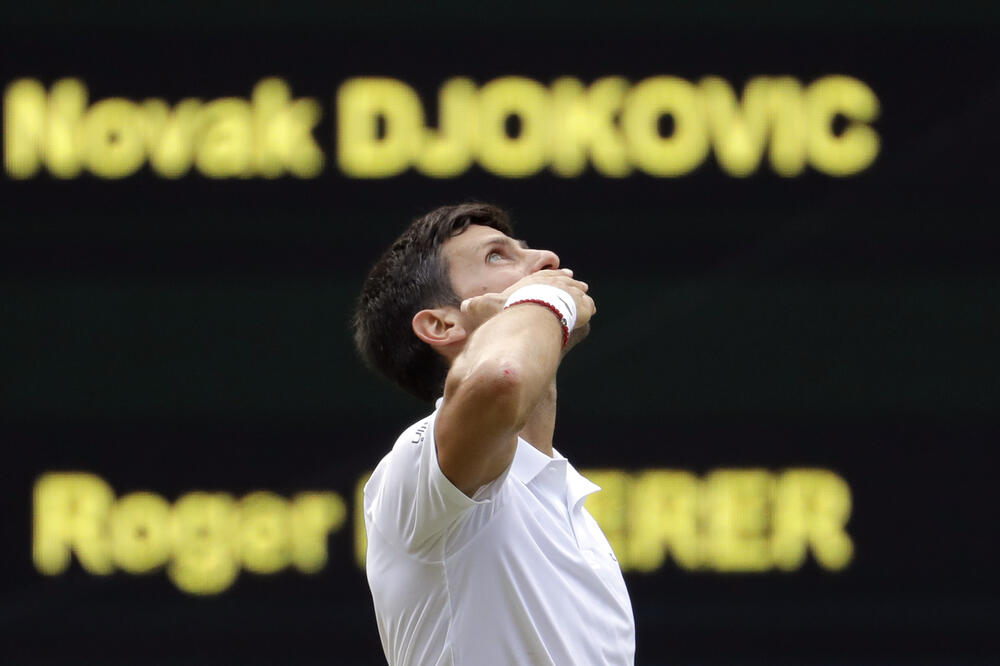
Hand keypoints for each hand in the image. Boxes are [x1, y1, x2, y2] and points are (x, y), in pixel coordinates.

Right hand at [460, 268, 595, 331]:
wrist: (533, 317)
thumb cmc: (509, 311)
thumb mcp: (486, 308)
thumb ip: (476, 306)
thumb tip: (464, 306)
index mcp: (532, 281)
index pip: (541, 276)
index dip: (548, 276)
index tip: (556, 273)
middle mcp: (551, 284)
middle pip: (562, 280)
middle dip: (567, 282)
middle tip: (576, 282)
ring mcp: (569, 294)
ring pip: (577, 292)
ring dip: (579, 294)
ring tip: (583, 294)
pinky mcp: (582, 307)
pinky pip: (588, 306)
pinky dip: (587, 308)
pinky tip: (588, 311)